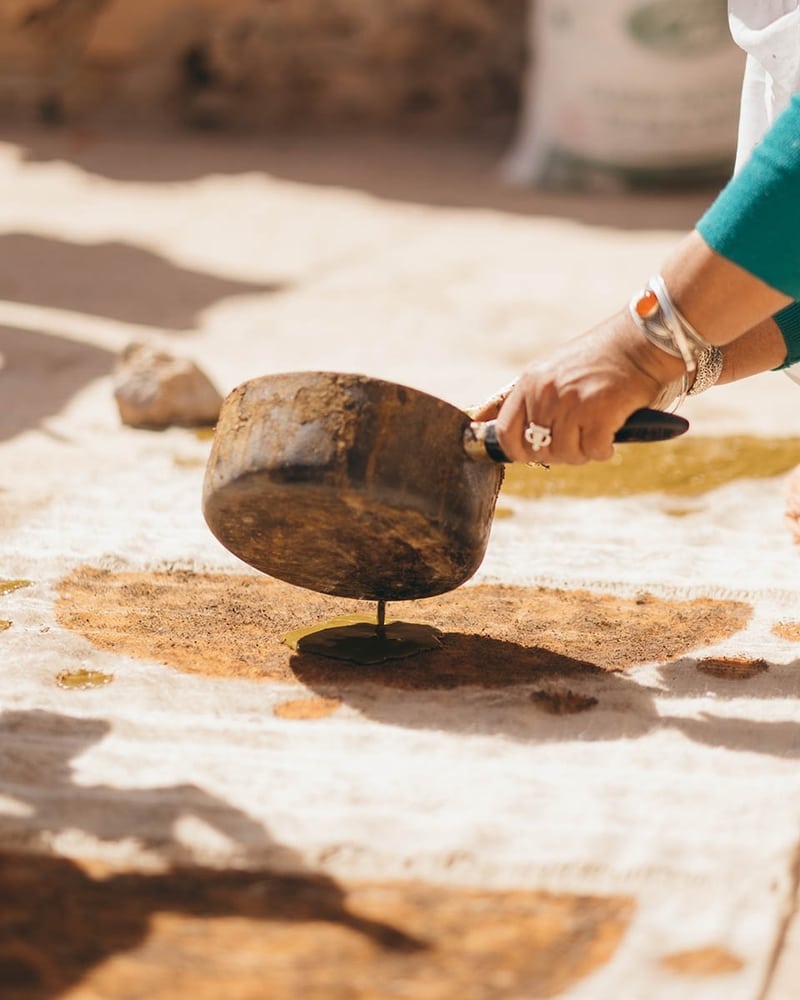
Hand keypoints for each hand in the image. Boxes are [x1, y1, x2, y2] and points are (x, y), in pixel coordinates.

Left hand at [479, 309, 685, 464]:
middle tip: (577, 441)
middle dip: (558, 453)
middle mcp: (546, 392)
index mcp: (530, 382)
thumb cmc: (599, 361)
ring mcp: (572, 402)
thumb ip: (531, 398)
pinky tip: (610, 438)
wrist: (640, 343)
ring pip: (566, 453)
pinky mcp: (600, 412)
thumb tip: (496, 426)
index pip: (505, 432)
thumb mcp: (553, 371)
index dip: (518, 450)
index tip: (533, 454)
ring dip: (582, 453)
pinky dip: (603, 451)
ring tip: (595, 437)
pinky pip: (593, 451)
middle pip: (538, 448)